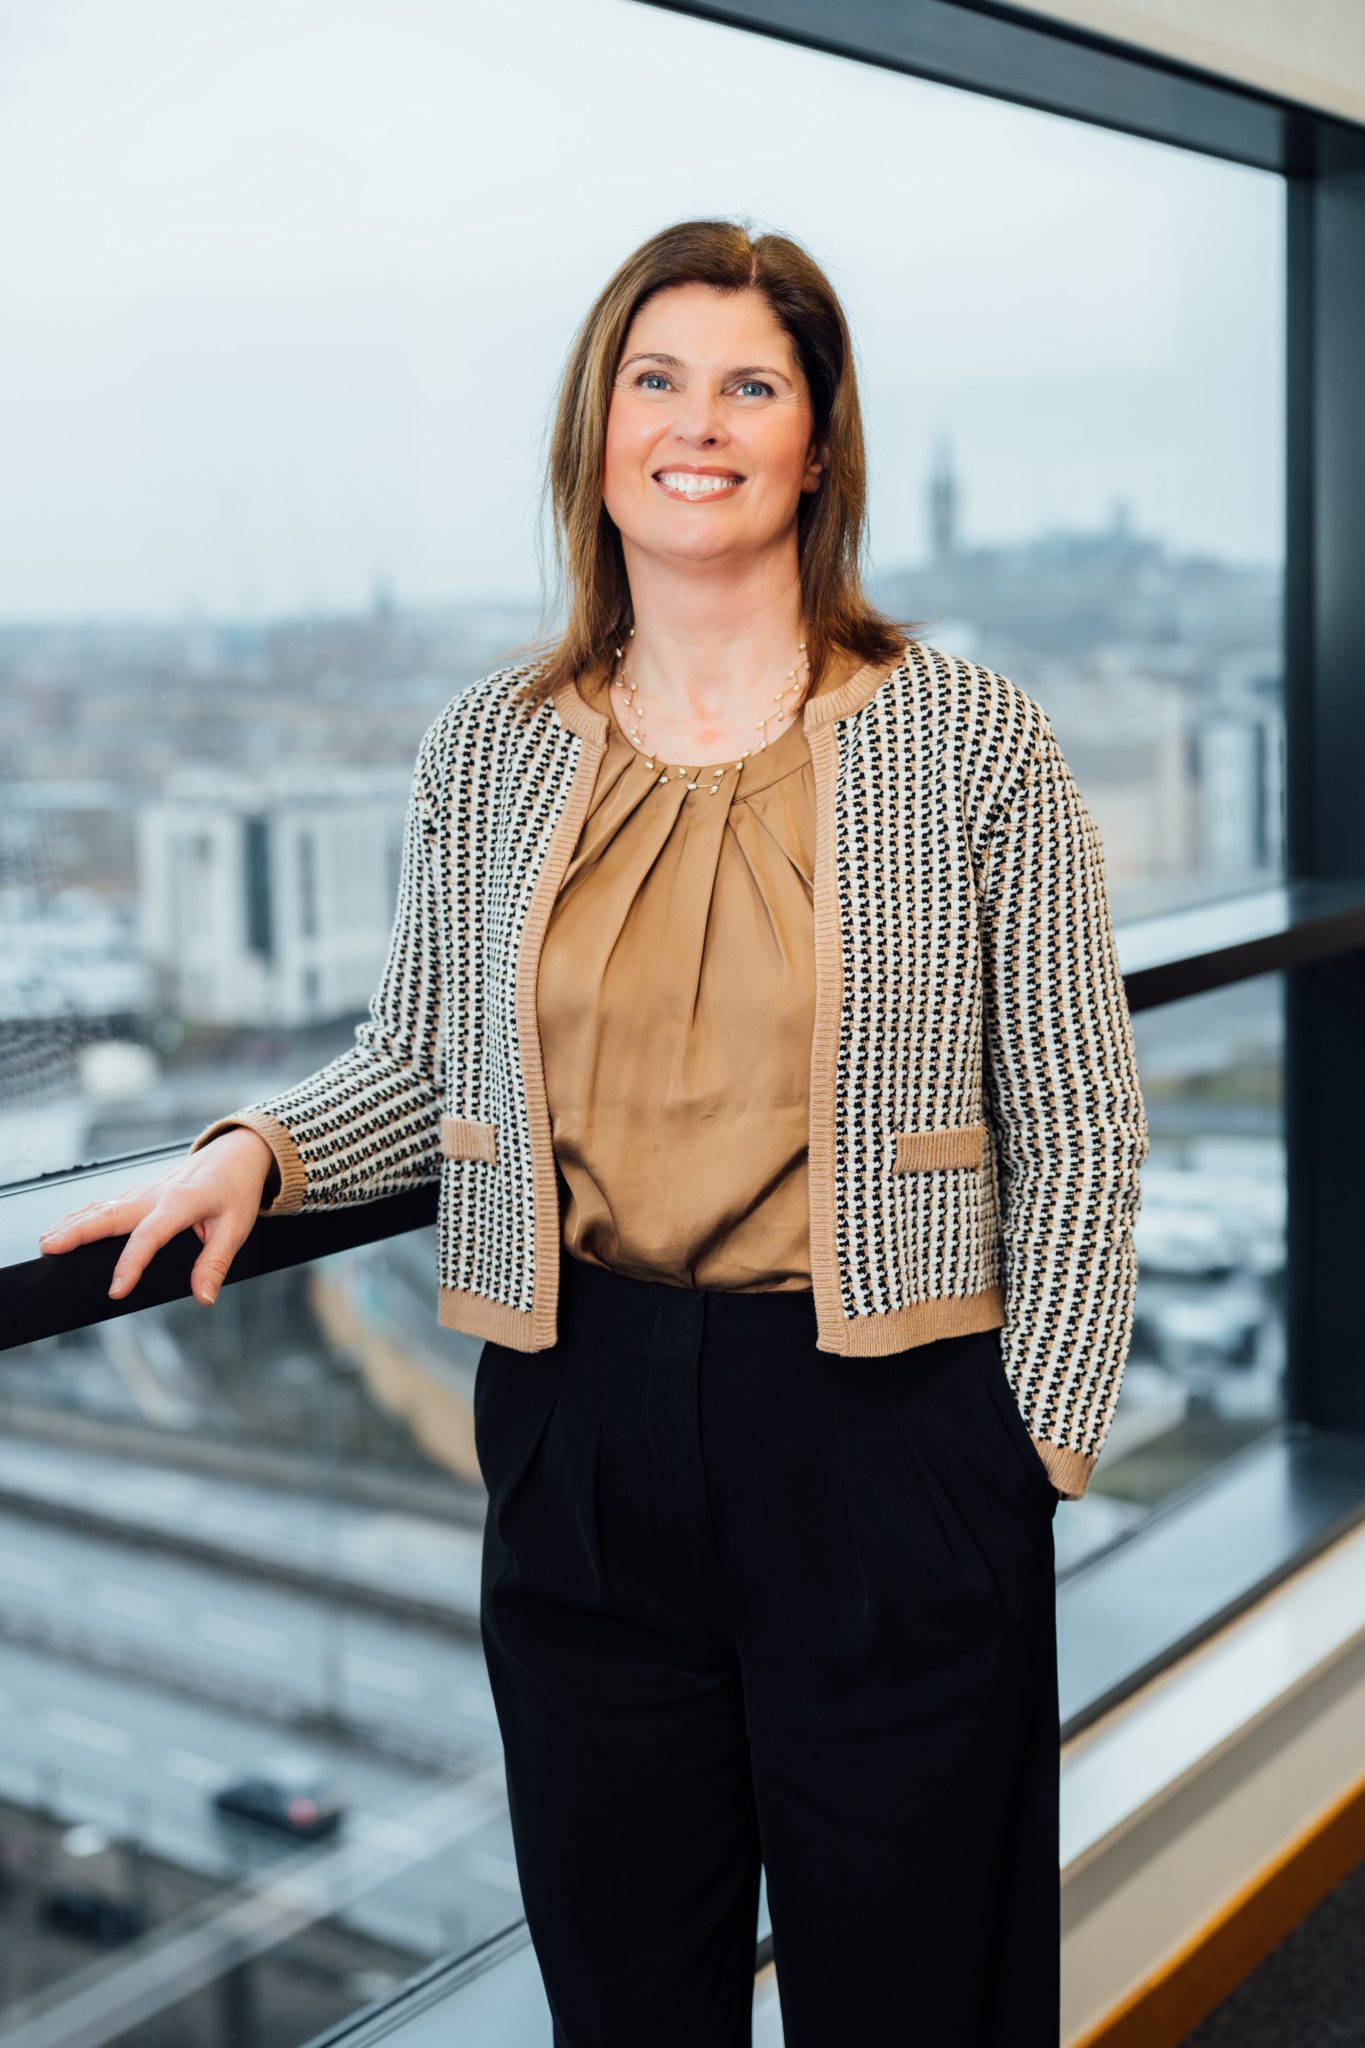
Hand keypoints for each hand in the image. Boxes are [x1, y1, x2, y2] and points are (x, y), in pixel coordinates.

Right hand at [36, 1127, 276, 1306]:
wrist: (236, 1153)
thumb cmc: (237, 1188)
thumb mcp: (236, 1227)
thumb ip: (216, 1263)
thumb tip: (204, 1297)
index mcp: (182, 1202)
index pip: (150, 1236)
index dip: (131, 1264)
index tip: (117, 1290)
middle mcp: (157, 1194)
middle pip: (111, 1214)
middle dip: (78, 1232)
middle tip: (51, 1248)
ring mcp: (146, 1191)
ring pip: (103, 1207)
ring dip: (74, 1222)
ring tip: (48, 1241)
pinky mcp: (141, 1192)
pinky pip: (108, 1204)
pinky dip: (84, 1215)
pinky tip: (66, 1226)